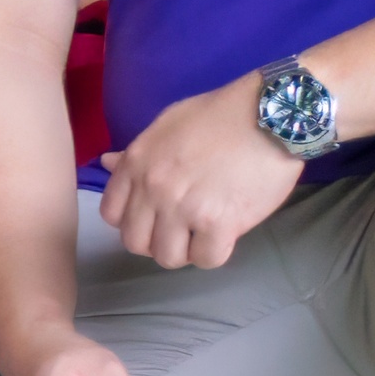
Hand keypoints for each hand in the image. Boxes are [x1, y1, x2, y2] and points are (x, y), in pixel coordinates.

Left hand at [100, 71, 308, 269]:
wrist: (268, 117)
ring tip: (201, 234)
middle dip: (155, 242)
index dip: (132, 221)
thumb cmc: (218, 116)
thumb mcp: (166, 124)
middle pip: (136, 243)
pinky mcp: (220, 224)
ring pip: (168, 257)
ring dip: (184, 251)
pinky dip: (213, 253)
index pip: (111, 214)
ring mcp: (184, 209)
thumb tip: (106, 163)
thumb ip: (134, 152)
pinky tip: (223, 236)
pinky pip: (205, 260)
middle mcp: (153, 189)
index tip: (152, 218)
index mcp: (136, 164)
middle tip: (179, 231)